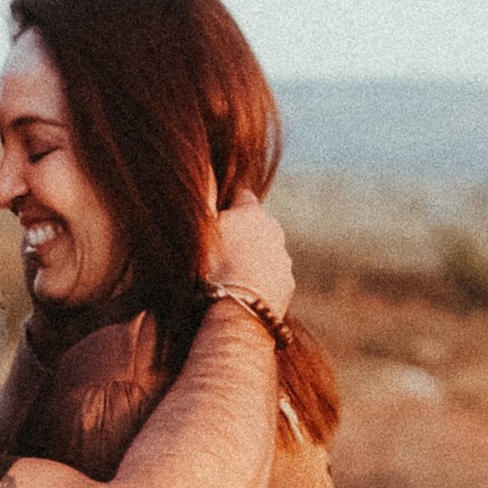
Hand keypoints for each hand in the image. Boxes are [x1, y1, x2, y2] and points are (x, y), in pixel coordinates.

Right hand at [206, 193, 293, 323]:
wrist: (236, 313)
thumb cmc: (209, 269)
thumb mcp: (199, 229)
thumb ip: (206, 200)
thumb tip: (209, 175)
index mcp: (251, 213)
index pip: (242, 195)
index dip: (228, 204)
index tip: (215, 216)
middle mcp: (273, 230)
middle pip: (257, 224)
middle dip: (242, 232)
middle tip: (218, 251)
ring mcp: (283, 259)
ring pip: (266, 251)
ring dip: (252, 257)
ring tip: (229, 277)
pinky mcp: (287, 284)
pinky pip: (272, 276)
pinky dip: (260, 280)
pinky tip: (242, 293)